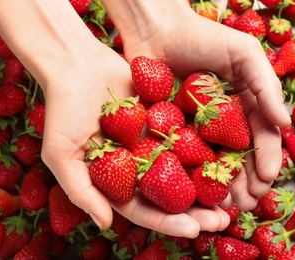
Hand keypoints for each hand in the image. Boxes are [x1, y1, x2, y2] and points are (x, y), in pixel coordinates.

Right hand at [39, 42, 229, 237]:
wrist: (77, 64)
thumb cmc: (63, 110)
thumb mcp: (62, 155)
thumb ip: (81, 190)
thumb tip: (105, 224)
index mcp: (118, 180)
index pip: (145, 209)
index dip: (168, 222)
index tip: (193, 230)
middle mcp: (140, 165)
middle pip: (171, 195)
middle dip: (197, 211)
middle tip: (223, 220)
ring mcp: (155, 143)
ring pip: (186, 169)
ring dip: (208, 185)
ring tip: (233, 196)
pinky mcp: (166, 120)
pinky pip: (189, 137)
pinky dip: (207, 149)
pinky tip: (229, 157)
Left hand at [104, 0, 290, 210]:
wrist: (157, 31)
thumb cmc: (203, 36)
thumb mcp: (243, 53)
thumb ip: (267, 85)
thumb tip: (285, 123)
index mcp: (247, 104)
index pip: (263, 137)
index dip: (267, 160)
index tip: (267, 180)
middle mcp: (226, 121)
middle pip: (242, 158)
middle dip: (247, 182)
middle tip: (246, 204)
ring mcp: (201, 129)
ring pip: (216, 164)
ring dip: (224, 188)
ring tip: (225, 205)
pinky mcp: (176, 132)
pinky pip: (188, 159)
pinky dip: (195, 178)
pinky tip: (198, 193)